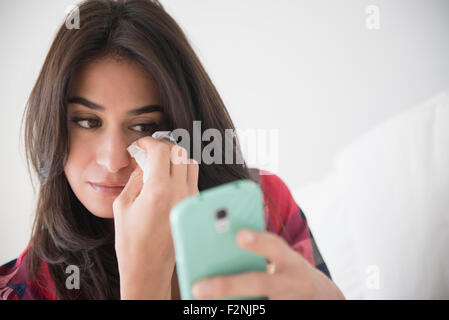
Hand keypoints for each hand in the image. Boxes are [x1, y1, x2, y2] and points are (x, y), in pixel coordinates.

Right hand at [113, 136, 198, 298]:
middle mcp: (179, 191)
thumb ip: (135, 178)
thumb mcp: (123, 205)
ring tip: (161, 165)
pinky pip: (193, 179)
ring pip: (191, 163)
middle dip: (164, 147)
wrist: (148, 267)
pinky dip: (182, 173)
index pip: (162, 150)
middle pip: (179, 152)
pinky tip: (168, 181)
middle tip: (151, 152)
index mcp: (158, 189)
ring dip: (176, 159)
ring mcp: (190, 199)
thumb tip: (144, 162)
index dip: (150, 142)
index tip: (142, 145)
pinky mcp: (193, 206)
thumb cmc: (131, 240)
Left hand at [191, 230, 344, 299]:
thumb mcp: (282, 257)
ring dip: (229, 306)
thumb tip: (218, 246)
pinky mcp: (283, 314)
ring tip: (200, 301)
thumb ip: (260, 251)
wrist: (321, 297)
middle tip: (198, 287)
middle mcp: (290, 282)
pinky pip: (259, 314)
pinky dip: (237, 311)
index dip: (259, 241)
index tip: (239, 235)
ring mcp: (287, 302)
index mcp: (289, 259)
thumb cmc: (289, 270)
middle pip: (258, 283)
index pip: (275, 246)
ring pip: (257, 306)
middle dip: (227, 286)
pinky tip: (215, 308)